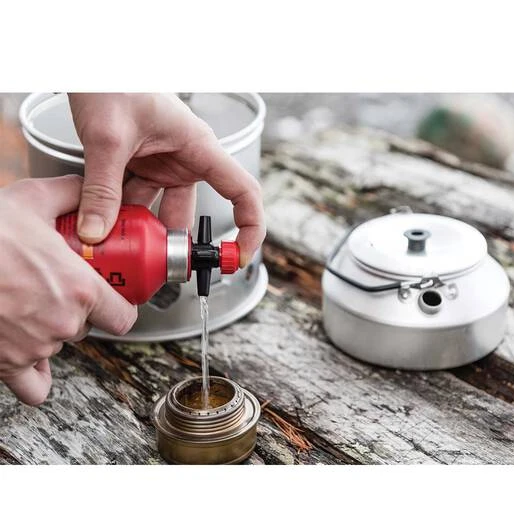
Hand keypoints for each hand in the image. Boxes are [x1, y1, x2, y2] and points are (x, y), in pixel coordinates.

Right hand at [0, 175, 136, 405]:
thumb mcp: (32, 199)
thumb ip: (70, 194)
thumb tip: (87, 190)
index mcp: (80, 290)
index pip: (123, 317)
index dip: (120, 309)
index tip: (113, 301)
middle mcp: (63, 323)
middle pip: (87, 328)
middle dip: (76, 311)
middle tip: (56, 290)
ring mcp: (35, 347)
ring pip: (57, 346)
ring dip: (49, 331)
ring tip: (28, 304)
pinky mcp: (6, 364)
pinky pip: (32, 387)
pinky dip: (33, 375)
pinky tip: (29, 357)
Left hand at [68, 93, 265, 266]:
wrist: (94, 64)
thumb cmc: (114, 81)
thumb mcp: (108, 138)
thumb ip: (102, 189)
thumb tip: (98, 231)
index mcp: (200, 148)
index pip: (243, 192)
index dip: (250, 227)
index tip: (237, 256)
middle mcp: (188, 159)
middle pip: (193, 211)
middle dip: (176, 240)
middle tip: (159, 262)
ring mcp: (165, 165)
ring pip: (161, 210)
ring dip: (142, 227)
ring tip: (120, 239)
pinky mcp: (145, 167)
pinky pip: (139, 199)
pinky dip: (123, 213)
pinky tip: (104, 220)